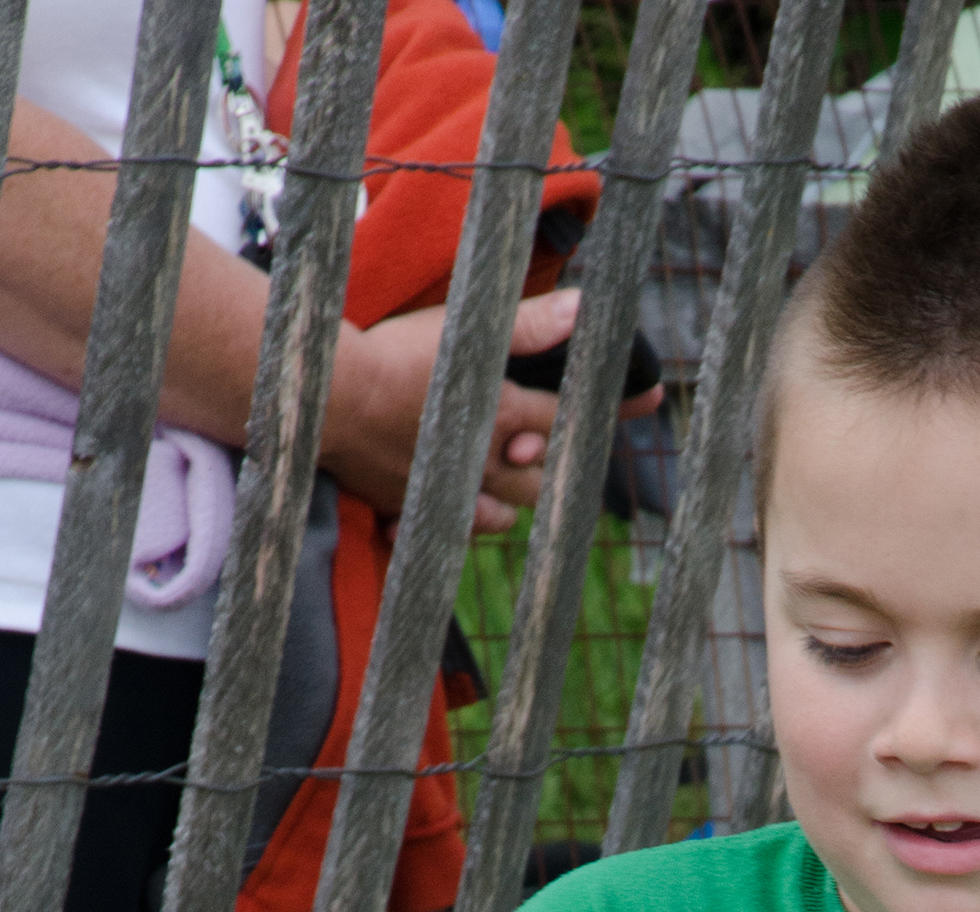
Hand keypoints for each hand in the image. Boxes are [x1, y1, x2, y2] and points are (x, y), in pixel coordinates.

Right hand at [324, 286, 655, 530]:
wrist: (328, 398)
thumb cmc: (395, 356)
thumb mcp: (464, 329)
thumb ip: (527, 325)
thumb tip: (585, 310)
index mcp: (503, 418)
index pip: (568, 418)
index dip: (612, 406)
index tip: (651, 397)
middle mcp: (485, 464)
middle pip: (540, 478)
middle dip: (551, 461)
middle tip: (549, 442)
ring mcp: (449, 493)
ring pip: (502, 516)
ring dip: (511, 498)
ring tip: (504, 473)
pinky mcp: (410, 509)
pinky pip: (449, 532)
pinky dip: (456, 523)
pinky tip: (452, 506)